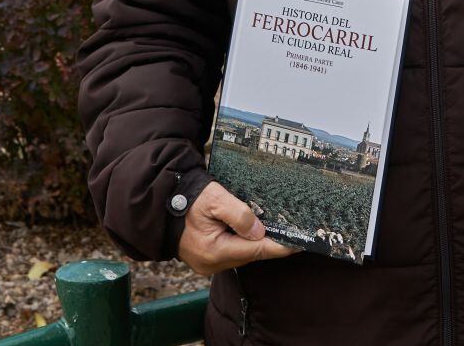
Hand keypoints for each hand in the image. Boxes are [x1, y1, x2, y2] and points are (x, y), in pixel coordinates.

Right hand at [177, 180, 297, 276]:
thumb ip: (239, 214)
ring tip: (272, 230)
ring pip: (241, 255)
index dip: (279, 247)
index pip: (255, 250)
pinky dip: (242, 244)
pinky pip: (231, 253)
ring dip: (254, 243)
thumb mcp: (215, 198)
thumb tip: (259, 231)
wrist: (164, 202)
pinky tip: (250, 233)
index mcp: (214, 250)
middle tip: (288, 231)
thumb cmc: (190, 198)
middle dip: (268, 243)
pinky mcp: (206, 260)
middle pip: (250, 255)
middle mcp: (212, 263)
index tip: (298, 244)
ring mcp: (208, 265)